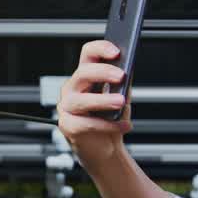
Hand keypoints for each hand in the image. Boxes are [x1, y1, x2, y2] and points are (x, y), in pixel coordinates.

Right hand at [57, 40, 132, 169]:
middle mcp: (73, 89)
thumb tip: (130, 67)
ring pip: (80, 100)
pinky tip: (123, 126)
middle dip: (102, 72)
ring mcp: (67, 107)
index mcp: (86, 77)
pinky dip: (107, 126)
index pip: (88, 54)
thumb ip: (123, 82)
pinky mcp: (68, 126)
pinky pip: (85, 124)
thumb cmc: (111, 119)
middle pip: (82, 73)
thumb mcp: (121, 96)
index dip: (100, 48)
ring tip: (120, 103)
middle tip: (121, 77)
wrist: (105, 148)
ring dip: (102, 100)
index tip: (116, 52)